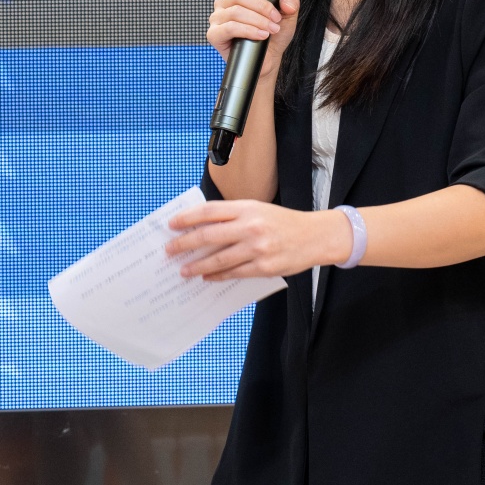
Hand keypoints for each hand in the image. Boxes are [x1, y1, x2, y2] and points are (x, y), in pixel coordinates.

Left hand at [165, 199, 350, 279]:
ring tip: (184, 270)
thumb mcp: (258, 210)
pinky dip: (217, 275)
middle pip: (208, 236)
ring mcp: (257, 248)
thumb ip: (232, 216)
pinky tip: (206, 276)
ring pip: (218, 259)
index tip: (171, 225)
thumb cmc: (282, 222)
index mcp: (247, 208)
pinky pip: (234, 273)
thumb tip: (199, 227)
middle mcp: (251, 226)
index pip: (209, 212)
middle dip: (185, 244)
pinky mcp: (264, 267)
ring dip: (197, 265)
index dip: (187, 218)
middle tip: (170, 250)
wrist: (315, 236)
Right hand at [207, 0, 300, 73]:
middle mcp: (225, 2)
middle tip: (275, 19)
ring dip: (258, 20)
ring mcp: (218, 18)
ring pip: (236, 11)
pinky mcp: (214, 34)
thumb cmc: (272, 37)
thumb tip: (286, 1)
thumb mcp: (287, 17)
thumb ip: (290, 3)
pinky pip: (230, 27)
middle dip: (262, 7)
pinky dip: (248, 30)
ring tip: (271, 30)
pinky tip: (260, 35)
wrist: (267, 60)